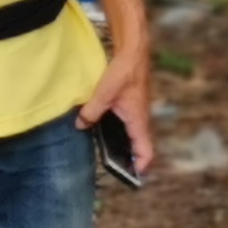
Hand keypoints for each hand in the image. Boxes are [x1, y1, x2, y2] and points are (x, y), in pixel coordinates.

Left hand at [80, 39, 156, 178]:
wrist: (133, 51)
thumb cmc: (124, 72)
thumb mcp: (103, 94)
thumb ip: (91, 112)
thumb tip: (80, 125)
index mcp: (137, 121)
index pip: (146, 151)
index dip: (141, 166)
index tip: (132, 176)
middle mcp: (140, 119)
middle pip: (140, 146)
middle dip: (130, 159)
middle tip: (116, 170)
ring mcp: (137, 112)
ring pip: (133, 135)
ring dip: (125, 145)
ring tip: (108, 154)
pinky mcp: (132, 104)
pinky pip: (128, 124)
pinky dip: (120, 132)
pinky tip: (104, 129)